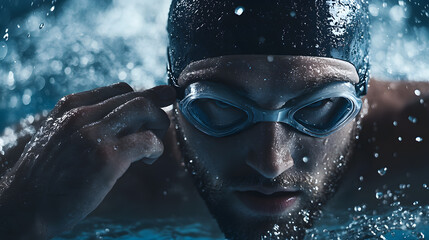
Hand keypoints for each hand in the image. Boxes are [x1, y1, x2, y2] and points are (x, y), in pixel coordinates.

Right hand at [0, 83, 175, 238]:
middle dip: (157, 106)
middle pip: (135, 95)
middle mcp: (82, 114)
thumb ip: (88, 123)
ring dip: (159, 122)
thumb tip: (126, 119)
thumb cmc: (47, 175)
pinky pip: (147, 140)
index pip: (120, 88)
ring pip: (144, 108)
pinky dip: (156, 147)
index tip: (150, 110)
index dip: (141, 98)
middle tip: (161, 124)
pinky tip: (150, 159)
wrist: (24, 206)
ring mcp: (94, 133)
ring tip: (155, 143)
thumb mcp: (61, 136)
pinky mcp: (107, 157)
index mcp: (71, 106)